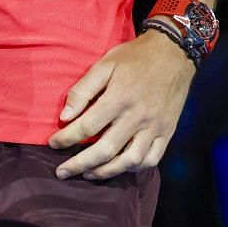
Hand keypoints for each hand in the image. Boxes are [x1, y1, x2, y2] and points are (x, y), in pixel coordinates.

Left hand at [48, 31, 195, 179]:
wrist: (174, 53)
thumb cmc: (135, 57)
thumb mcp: (105, 64)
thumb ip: (83, 90)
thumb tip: (65, 116)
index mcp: (119, 97)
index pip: (87, 126)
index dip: (66, 138)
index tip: (53, 143)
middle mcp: (137, 116)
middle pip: (105, 150)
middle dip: (79, 164)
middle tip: (62, 172)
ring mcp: (154, 127)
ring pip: (129, 161)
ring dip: (105, 172)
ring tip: (88, 174)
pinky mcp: (168, 132)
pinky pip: (151, 159)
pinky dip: (134, 168)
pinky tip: (120, 167)